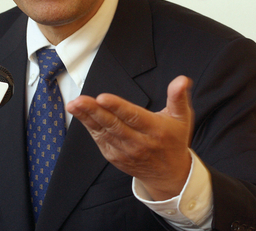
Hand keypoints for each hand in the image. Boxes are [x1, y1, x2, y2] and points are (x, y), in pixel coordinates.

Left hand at [65, 75, 193, 200]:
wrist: (169, 175)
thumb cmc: (174, 140)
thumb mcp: (182, 118)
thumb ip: (179, 97)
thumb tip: (182, 79)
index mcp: (155, 130)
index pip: (133, 117)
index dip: (117, 107)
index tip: (102, 97)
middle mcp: (138, 142)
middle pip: (113, 125)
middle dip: (94, 112)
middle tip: (79, 101)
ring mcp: (124, 151)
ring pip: (103, 132)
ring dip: (87, 118)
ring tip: (74, 105)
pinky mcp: (114, 156)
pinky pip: (100, 139)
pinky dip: (89, 126)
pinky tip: (79, 114)